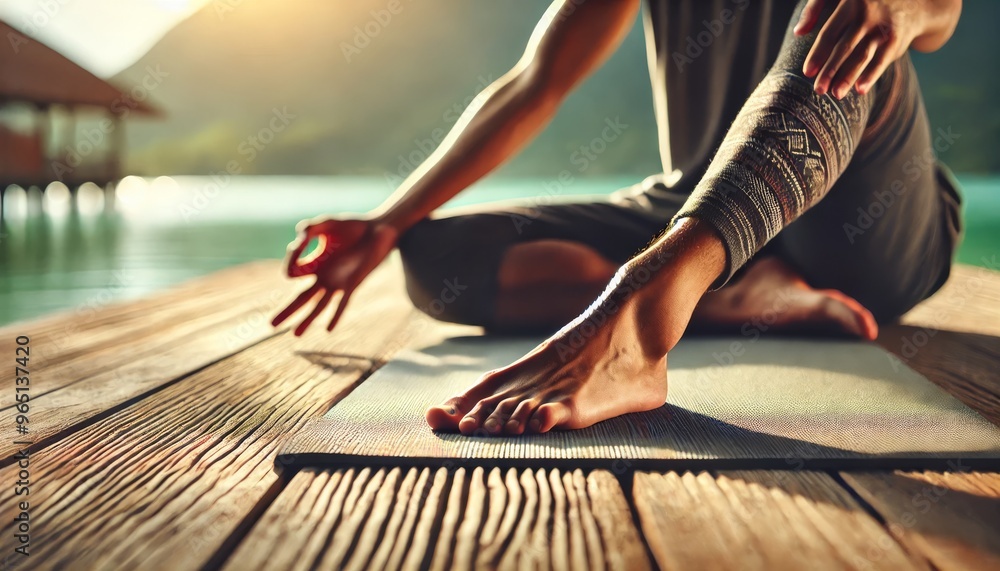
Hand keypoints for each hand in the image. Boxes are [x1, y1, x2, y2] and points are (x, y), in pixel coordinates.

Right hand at [272, 216, 398, 335]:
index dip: (291, 258)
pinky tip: (328, 329)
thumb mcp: (328, 223)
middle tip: (270, 325)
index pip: (292, 272)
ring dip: (306, 320)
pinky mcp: (352, 284)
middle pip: (300, 299)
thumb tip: (299, 236)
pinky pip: (342, 303)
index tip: (300, 241)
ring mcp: (337, 283)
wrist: (379, 231)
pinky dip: (335, 315)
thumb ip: (311, 228)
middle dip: (285, 312)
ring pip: (318, 306)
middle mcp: (323, 277)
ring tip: (295, 335)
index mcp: (314, 264)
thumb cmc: (353, 227)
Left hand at [795, 0, 926, 97]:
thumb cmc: (864, 0)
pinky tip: (860, 90)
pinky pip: (882, 59)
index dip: (818, 54)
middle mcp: (868, 14)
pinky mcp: (896, 38)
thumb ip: (814, 9)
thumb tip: (797, 33)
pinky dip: (872, 75)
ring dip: (849, 76)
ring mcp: (883, 26)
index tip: (807, 73)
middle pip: (845, 47)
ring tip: (836, 94)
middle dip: (831, 70)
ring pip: (863, 55)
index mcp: (850, 3)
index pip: (830, 33)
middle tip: (818, 90)